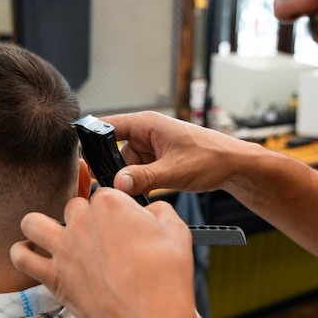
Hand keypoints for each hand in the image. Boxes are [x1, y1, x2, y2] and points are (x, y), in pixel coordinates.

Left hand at [10, 187, 195, 317]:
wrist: (148, 317)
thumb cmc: (164, 275)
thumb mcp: (175, 230)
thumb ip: (158, 210)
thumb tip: (150, 211)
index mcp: (110, 203)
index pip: (104, 194)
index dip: (114, 209)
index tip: (121, 223)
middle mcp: (81, 220)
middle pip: (73, 207)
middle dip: (84, 218)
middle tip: (97, 237)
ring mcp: (62, 247)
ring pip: (33, 223)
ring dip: (40, 226)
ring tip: (50, 235)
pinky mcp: (53, 275)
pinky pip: (22, 258)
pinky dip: (23, 254)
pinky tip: (31, 254)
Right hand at [103, 111, 259, 196]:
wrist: (233, 166)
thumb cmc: (211, 158)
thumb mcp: (175, 171)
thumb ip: (144, 178)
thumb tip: (117, 184)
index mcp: (147, 124)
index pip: (107, 126)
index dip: (91, 141)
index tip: (83, 162)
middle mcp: (145, 133)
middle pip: (113, 151)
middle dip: (113, 170)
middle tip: (116, 188)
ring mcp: (149, 147)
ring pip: (124, 165)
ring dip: (128, 180)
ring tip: (140, 191)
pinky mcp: (155, 160)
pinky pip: (136, 172)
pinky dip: (138, 184)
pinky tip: (146, 193)